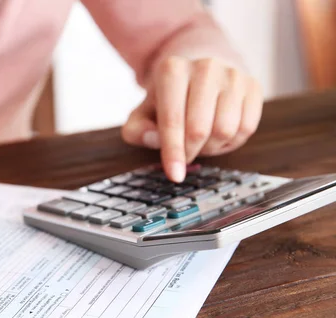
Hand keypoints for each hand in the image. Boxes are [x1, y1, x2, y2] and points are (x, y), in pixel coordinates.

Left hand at [121, 57, 262, 181]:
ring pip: (225, 130)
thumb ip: (137, 130)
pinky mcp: (253, 86)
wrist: (200, 71)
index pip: (172, 119)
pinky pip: (247, 128)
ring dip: (211, 147)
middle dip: (190, 152)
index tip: (175, 176)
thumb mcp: (144, 112)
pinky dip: (231, 142)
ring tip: (201, 141)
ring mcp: (232, 74)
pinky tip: (218, 135)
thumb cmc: (170, 98)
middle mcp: (204, 67)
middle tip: (184, 155)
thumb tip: (153, 140)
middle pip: (199, 129)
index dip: (173, 152)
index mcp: (172, 70)